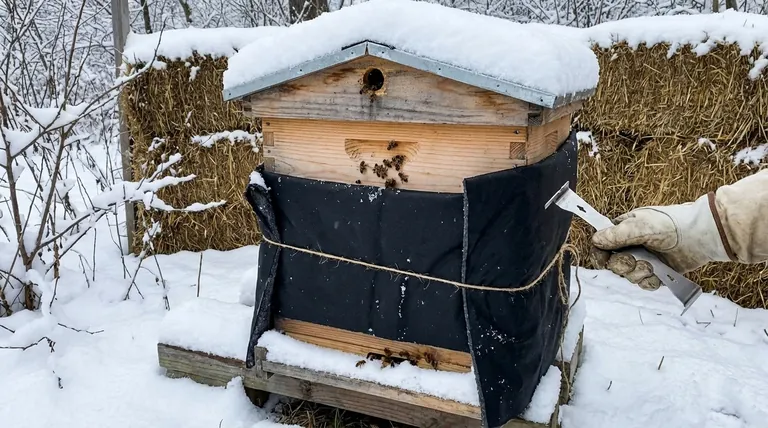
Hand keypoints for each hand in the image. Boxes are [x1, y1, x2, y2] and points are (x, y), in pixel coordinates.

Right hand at [590, 194, 730, 289]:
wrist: (701, 235)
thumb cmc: (670, 224)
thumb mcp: (640, 226)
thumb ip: (616, 235)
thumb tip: (594, 240)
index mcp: (623, 231)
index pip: (601, 246)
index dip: (600, 255)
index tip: (604, 260)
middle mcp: (631, 246)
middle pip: (613, 265)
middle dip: (623, 265)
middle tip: (635, 260)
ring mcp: (645, 260)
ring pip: (629, 276)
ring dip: (638, 273)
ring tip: (652, 266)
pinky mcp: (658, 272)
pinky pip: (645, 284)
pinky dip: (650, 282)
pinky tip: (659, 274)